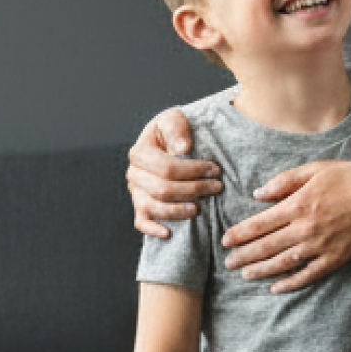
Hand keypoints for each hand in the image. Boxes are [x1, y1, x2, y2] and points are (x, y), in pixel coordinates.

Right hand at [127, 109, 223, 237]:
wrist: (166, 142)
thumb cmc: (172, 132)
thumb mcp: (173, 119)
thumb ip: (176, 129)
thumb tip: (183, 148)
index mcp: (140, 152)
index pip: (166, 167)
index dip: (192, 170)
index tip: (215, 170)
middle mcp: (134, 174)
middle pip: (162, 189)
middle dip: (193, 189)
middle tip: (216, 187)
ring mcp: (136, 192)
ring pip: (154, 208)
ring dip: (178, 210)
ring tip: (199, 209)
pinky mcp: (140, 206)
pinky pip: (141, 222)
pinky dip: (153, 229)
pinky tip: (169, 232)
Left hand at [222, 160, 350, 291]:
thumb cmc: (349, 177)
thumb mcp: (314, 169)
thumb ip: (284, 181)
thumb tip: (258, 194)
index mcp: (297, 205)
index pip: (259, 224)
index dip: (240, 234)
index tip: (226, 240)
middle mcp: (305, 229)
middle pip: (266, 246)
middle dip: (244, 255)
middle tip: (228, 262)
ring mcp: (320, 246)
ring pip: (283, 263)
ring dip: (261, 270)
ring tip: (245, 274)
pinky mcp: (335, 258)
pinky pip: (309, 275)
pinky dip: (290, 283)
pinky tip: (276, 287)